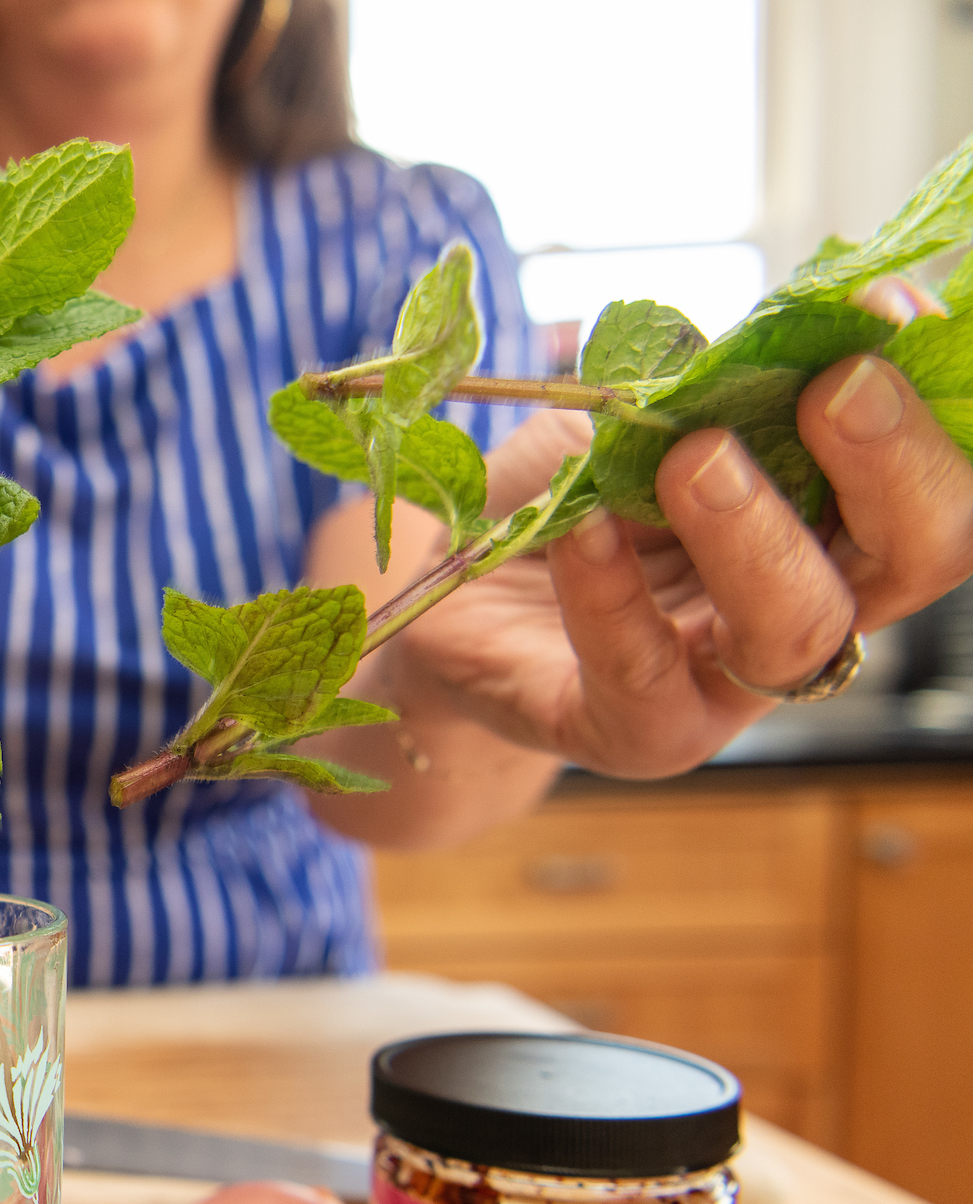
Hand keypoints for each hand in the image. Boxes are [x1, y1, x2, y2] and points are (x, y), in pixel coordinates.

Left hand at [391, 330, 972, 779]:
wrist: (443, 598)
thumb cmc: (560, 501)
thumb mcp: (633, 419)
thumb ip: (713, 383)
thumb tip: (796, 320)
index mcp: (832, 528)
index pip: (930, 479)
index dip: (925, 405)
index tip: (888, 309)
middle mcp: (804, 608)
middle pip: (914, 558)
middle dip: (891, 467)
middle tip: (835, 390)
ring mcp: (724, 686)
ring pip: (796, 626)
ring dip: (756, 531)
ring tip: (695, 458)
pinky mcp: (630, 731)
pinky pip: (643, 669)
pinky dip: (613, 592)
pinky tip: (585, 530)